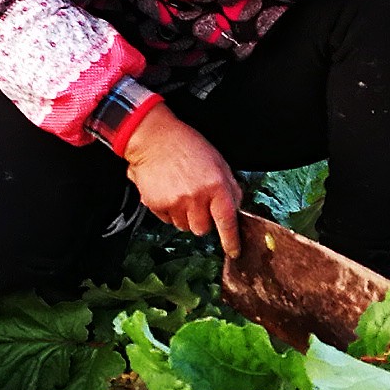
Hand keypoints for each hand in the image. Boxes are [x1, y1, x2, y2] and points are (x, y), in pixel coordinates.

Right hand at [123, 105, 241, 252]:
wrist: (154, 137)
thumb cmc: (187, 145)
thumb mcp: (218, 161)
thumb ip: (229, 187)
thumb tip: (235, 208)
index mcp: (215, 185)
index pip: (227, 221)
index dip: (231, 240)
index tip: (234, 251)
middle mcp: (196, 197)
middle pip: (203, 229)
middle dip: (202, 220)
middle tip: (198, 202)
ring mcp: (175, 202)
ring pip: (184, 226)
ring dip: (185, 216)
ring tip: (181, 192)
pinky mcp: (156, 204)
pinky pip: (167, 220)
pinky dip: (169, 210)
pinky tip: (168, 191)